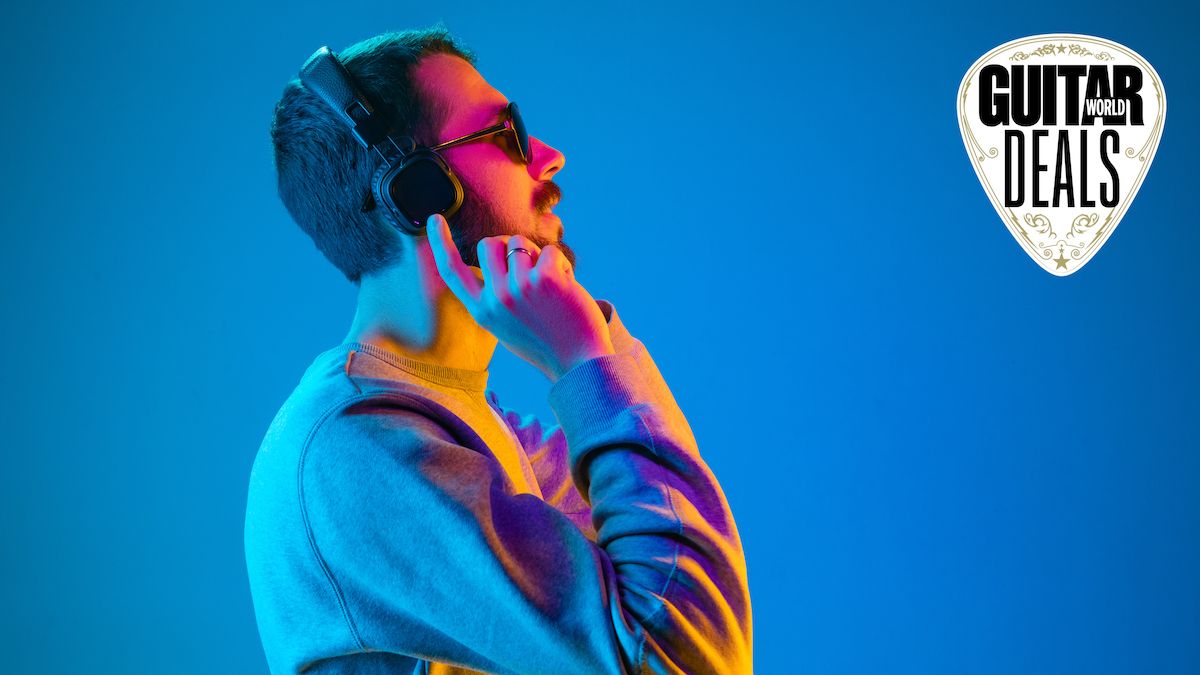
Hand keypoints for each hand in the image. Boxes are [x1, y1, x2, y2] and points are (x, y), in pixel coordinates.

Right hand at [425, 214, 614, 382]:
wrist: (579, 362)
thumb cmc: (547, 341)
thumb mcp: (508, 324)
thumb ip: (496, 295)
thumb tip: (500, 254)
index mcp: (481, 311)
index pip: (452, 271)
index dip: (439, 242)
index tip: (435, 218)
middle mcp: (495, 299)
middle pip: (489, 244)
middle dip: (509, 246)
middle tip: (529, 266)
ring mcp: (517, 288)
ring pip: (520, 243)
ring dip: (538, 256)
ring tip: (552, 285)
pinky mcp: (544, 279)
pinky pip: (549, 251)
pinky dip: (562, 264)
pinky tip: (568, 287)